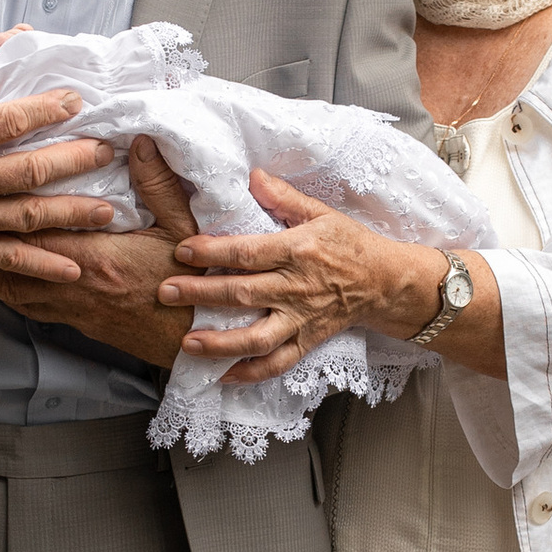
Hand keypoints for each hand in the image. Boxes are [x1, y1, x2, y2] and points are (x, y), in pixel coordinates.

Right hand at [0, 81, 117, 279]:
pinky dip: (41, 266)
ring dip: (73, 213)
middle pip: (32, 168)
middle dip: (76, 159)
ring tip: (108, 210)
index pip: (9, 121)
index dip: (47, 109)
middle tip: (107, 151)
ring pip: (30, 215)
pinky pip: (7, 259)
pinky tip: (72, 268)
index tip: (75, 102)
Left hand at [0, 135, 206, 371]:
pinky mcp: (76, 323)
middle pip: (8, 264)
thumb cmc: (194, 285)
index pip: (37, 228)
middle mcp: (72, 284)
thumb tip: (140, 142)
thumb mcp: (184, 227)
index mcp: (95, 256)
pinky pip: (29, 308)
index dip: (2, 211)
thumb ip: (158, 184)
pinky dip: (4, 296)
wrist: (196, 340)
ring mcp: (70, 308)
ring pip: (11, 291)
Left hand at [164, 172, 445, 388]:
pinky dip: (250, 373)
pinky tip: (221, 376)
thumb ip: (283, 197)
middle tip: (165, 292)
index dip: (213, 251)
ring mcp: (301, 319)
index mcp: (297, 251)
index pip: (249, 252)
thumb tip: (252, 175)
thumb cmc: (350, 243)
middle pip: (243, 294)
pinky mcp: (307, 342)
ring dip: (220, 343)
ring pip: (258, 337)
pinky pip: (277, 363)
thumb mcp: (321, 212)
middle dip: (201, 294)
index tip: (182, 251)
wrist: (386, 282)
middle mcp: (296, 288)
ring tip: (187, 343)